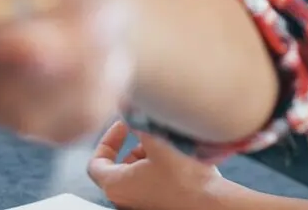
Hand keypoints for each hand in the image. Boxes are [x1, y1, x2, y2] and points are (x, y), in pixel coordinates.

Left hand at [88, 120, 225, 209]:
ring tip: (165, 143)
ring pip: (133, 173)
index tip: (125, 125)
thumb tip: (131, 106)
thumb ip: (141, 124)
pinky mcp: (154, 203)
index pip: (96, 161)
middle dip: (130, 145)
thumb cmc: (185, 178)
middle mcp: (123, 197)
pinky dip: (154, 166)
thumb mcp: (160, 143)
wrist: (211, 202)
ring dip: (145, 155)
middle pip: (116, 166)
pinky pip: (146, 181)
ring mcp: (138, 202)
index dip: (108, 139)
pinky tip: (174, 156)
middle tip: (146, 131)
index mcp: (115, 185)